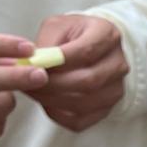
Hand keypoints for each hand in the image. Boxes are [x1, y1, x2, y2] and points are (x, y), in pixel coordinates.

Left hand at [25, 14, 128, 131]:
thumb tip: (33, 66)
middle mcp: (118, 63)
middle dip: (53, 84)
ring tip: (33, 92)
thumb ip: (47, 44)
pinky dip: (59, 116)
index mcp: (107, 35)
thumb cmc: (73, 35)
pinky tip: (46, 104)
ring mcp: (115, 89)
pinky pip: (81, 120)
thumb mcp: (57, 26)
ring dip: (53, 101)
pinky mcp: (107, 109)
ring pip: (84, 103)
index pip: (85, 52)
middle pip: (87, 81)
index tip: (34, 65)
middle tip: (28, 82)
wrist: (93, 49)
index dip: (58, 62)